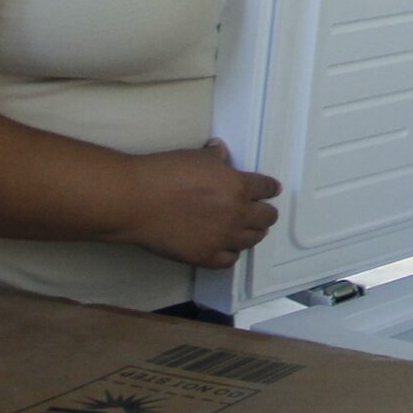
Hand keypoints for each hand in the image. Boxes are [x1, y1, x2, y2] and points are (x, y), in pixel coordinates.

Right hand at [123, 140, 280, 268]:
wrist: (139, 201)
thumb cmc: (166, 173)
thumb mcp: (196, 156)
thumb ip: (215, 157)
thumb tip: (220, 152)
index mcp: (238, 187)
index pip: (266, 188)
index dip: (270, 188)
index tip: (272, 190)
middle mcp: (237, 214)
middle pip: (266, 218)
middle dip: (266, 213)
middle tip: (261, 212)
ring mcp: (223, 238)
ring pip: (252, 240)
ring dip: (252, 234)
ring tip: (248, 231)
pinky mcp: (205, 256)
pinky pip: (229, 260)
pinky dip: (231, 254)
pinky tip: (227, 249)